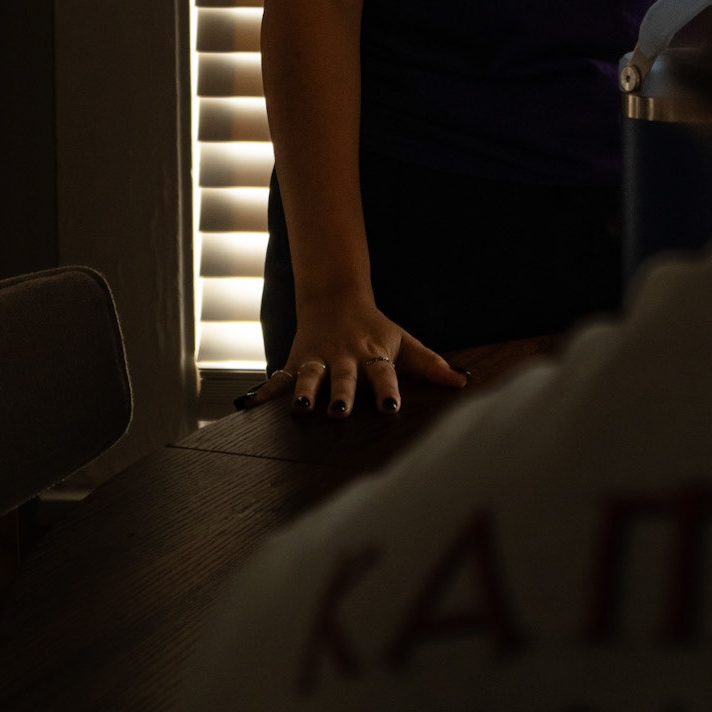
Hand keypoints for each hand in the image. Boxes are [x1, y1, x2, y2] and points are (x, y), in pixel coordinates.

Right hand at [248, 295, 467, 418]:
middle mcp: (344, 359)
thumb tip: (464, 382)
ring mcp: (318, 360)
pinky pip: (278, 381)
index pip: (383, 374)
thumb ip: (431, 364)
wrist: (335, 300)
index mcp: (372, 356)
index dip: (388, 391)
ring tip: (301, 409)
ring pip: (310, 376)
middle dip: (342, 394)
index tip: (391, 408)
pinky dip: (262, 394)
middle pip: (344, 378)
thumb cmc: (375, 329)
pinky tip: (248, 409)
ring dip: (306, 392)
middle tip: (340, 411)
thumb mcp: (403, 343)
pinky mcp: (295, 363)